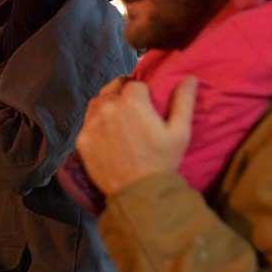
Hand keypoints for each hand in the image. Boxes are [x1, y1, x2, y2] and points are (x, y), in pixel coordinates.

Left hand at [76, 76, 197, 197]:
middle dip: (123, 96)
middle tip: (133, 113)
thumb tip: (190, 78)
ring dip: (107, 106)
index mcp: (132, 101)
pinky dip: (96, 125)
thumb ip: (183, 101)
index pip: (135, 85)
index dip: (142, 94)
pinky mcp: (82, 140)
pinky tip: (107, 136)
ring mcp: (92, 123)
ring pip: (97, 103)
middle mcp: (108, 107)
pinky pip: (87, 123)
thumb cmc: (162, 162)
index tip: (147, 106)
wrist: (140, 194)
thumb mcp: (180, 132)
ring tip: (119, 120)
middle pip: (113, 90)